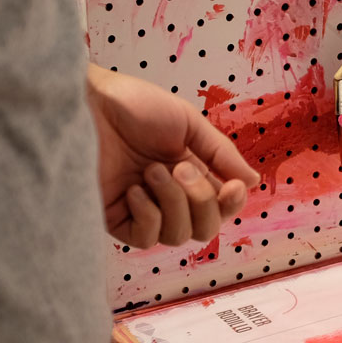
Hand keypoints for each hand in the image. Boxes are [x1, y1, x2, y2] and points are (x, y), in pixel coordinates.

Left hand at [87, 65, 259, 248]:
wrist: (89, 103)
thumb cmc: (133, 104)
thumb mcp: (188, 123)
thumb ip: (220, 153)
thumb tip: (252, 182)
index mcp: (190, 171)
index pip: (221, 206)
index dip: (231, 203)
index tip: (234, 186)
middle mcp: (169, 195)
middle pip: (204, 229)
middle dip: (200, 201)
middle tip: (180, 168)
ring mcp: (142, 209)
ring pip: (178, 236)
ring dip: (173, 202)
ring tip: (151, 170)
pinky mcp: (116, 219)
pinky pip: (146, 239)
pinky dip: (148, 215)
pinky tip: (135, 189)